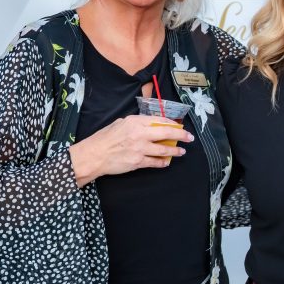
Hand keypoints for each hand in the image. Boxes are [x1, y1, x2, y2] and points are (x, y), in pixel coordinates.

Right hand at [69, 114, 192, 186]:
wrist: (94, 155)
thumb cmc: (105, 138)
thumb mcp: (121, 123)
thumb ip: (136, 123)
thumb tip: (151, 124)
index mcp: (136, 122)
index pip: (160, 120)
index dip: (172, 124)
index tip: (179, 126)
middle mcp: (140, 134)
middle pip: (167, 133)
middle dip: (181, 135)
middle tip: (189, 137)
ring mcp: (140, 149)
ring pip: (164, 149)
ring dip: (175, 151)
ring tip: (181, 151)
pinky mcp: (138, 162)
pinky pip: (155, 162)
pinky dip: (163, 162)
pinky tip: (167, 162)